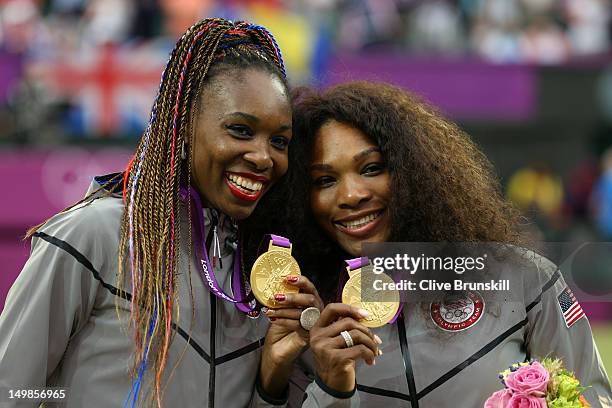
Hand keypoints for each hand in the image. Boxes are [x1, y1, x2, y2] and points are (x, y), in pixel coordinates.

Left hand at [259, 275, 323, 396]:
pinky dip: (284, 320)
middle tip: (277, 297)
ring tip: (270, 310)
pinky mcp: (308, 336)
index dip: (300, 281)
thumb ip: (282, 299)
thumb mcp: (280, 310)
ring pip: (303, 312)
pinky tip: (274, 319)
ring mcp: (313, 324)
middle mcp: (315, 312)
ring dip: (284, 310)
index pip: (310, 288)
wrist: (276, 351)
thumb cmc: (280, 330)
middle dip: (293, 297)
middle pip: (310, 299)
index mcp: (309, 302)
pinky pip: (298, 325)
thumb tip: (274, 286)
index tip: (287, 278)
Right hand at [310, 303, 382, 392]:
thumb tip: (364, 317)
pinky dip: (370, 353)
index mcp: (317, 329)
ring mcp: (326, 348)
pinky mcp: (336, 358)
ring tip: (374, 351)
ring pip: (356, 335)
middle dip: (366, 330)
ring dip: (371, 343)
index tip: (365, 314)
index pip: (332, 309)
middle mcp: (318, 337)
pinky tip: (371, 360)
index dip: (349, 308)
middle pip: (348, 322)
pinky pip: (360, 349)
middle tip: (375, 340)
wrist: (331, 385)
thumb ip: (342, 328)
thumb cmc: (336, 361)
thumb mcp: (334, 342)